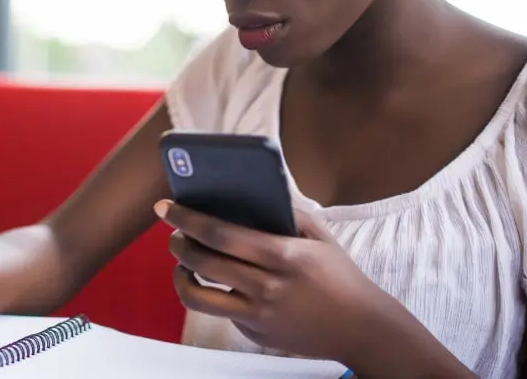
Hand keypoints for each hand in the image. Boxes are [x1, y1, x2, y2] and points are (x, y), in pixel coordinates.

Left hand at [155, 199, 397, 364]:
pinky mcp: (255, 332)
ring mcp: (259, 314)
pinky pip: (221, 311)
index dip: (187, 218)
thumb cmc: (339, 276)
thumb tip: (247, 194)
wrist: (361, 328)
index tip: (165, 206)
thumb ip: (286, 214)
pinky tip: (216, 282)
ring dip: (180, 277)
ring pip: (198, 298)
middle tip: (173, 234)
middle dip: (178, 244)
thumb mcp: (319, 238)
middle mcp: (267, 286)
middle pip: (203, 262)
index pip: (221, 234)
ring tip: (182, 264)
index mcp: (283, 255)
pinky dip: (213, 293)